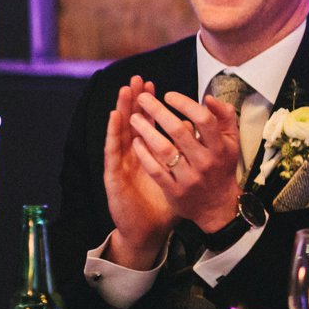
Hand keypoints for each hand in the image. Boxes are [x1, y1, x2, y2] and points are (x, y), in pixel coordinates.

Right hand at [101, 78, 176, 266]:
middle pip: (134, 121)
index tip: (154, 85)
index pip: (150, 123)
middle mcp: (134, 156)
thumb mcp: (180, 174)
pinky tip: (114, 117)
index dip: (152, 105)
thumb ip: (187, 154)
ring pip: (121, 131)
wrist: (146, 229)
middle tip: (138, 78)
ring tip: (125, 90)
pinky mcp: (114, 175)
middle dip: (136, 99)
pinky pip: (113, 151)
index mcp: (150, 154)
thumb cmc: (164, 202)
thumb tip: (195, 129)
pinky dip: (113, 132)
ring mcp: (122, 164)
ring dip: (123, 108)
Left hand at [126, 88, 243, 234]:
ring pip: (164, 150)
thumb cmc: (222, 167)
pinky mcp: (174, 190)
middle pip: (178, 131)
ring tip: (133, 117)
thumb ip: (224, 117)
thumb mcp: (232, 142)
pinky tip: (135, 141)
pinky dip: (144, 154)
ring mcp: (189, 177)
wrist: (218, 206)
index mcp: (220, 147)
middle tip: (142, 98)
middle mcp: (205, 161)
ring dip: (146, 130)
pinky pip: (155, 169)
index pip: (204, 119)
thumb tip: (208, 97)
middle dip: (157, 111)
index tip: (169, 95)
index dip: (185, 104)